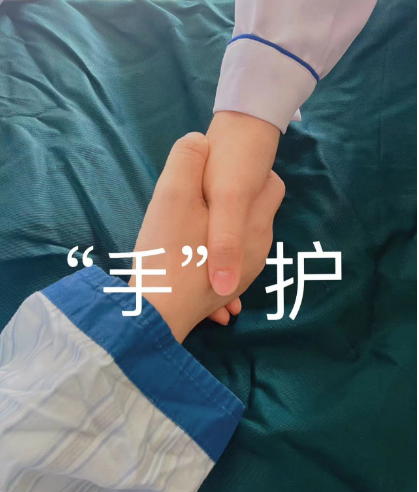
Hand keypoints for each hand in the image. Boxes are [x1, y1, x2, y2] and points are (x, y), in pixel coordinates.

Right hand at [130, 132, 283, 342]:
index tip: (213, 179)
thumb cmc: (169, 250)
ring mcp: (246, 274)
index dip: (244, 174)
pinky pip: (229, 269)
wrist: (156, 314)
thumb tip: (200, 142)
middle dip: (231, 206)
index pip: (271, 183)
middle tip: (194, 205)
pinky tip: (189, 262)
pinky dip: (213, 261)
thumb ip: (189, 157)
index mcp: (254, 220)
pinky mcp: (228, 293)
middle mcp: (259, 248)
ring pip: (240, 242)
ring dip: (221, 235)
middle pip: (254, 213)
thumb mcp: (174, 191)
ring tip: (187, 233)